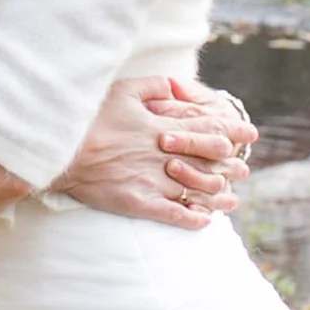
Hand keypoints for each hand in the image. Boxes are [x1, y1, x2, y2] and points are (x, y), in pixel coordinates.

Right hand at [55, 77, 251, 230]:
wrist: (59, 151)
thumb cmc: (89, 118)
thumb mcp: (121, 91)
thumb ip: (153, 87)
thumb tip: (174, 87)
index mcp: (161, 128)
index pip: (207, 129)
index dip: (232, 131)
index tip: (250, 134)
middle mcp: (162, 155)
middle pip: (208, 163)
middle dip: (231, 166)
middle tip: (244, 170)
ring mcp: (151, 181)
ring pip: (196, 192)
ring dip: (218, 196)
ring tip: (232, 200)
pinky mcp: (137, 203)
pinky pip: (173, 215)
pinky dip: (192, 219)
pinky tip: (205, 222)